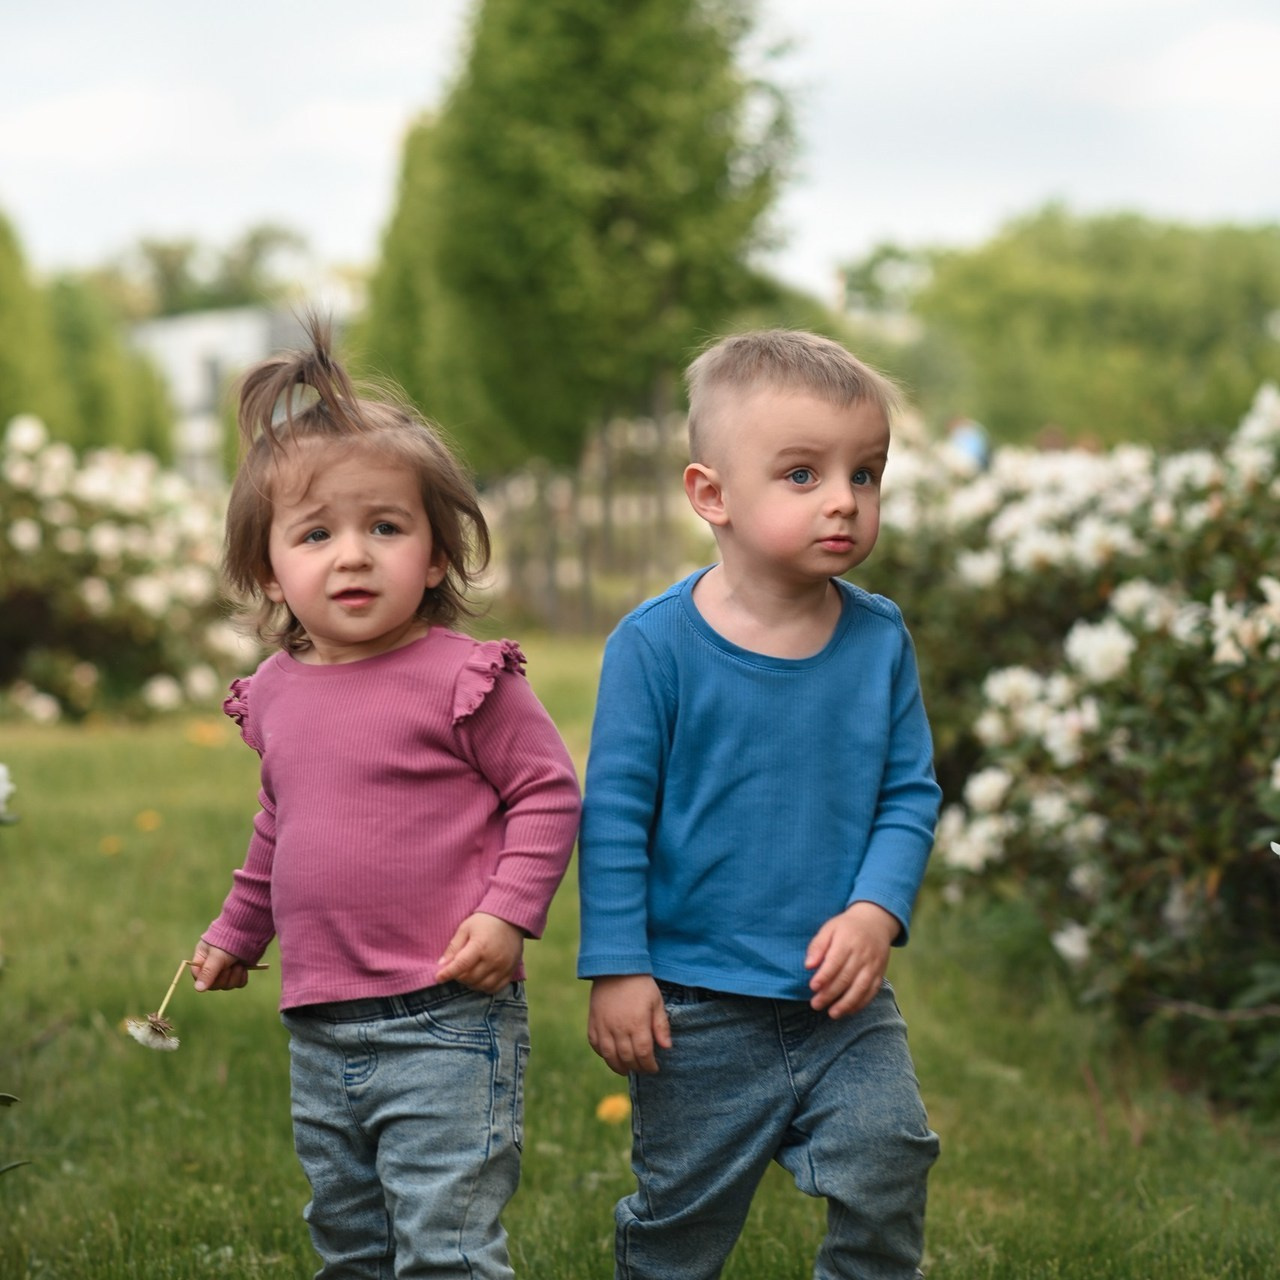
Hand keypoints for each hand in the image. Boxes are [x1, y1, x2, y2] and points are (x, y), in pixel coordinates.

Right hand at [192, 940, 251, 991]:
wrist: (249, 930)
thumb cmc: (229, 940)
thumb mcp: (217, 956)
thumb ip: (208, 972)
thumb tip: (198, 989)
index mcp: (202, 959)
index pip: (198, 978)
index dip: (207, 980)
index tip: (217, 973)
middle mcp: (212, 965)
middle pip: (214, 985)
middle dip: (224, 978)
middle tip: (230, 966)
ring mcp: (226, 969)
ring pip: (227, 985)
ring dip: (234, 977)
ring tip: (238, 965)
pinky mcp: (238, 970)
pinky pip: (238, 983)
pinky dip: (241, 978)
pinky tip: (243, 968)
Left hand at [437, 913, 523, 991]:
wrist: (511, 918)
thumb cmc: (485, 921)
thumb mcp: (466, 928)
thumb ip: (454, 947)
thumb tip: (441, 964)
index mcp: (480, 946)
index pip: (461, 966)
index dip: (447, 973)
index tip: (438, 977)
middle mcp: (493, 959)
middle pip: (470, 978)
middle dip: (459, 976)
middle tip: (456, 969)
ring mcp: (504, 967)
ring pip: (481, 986)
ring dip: (471, 983)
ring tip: (468, 973)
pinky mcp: (510, 971)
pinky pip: (495, 988)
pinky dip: (485, 987)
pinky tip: (480, 978)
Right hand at [587, 975, 671, 1075]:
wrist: (616, 967)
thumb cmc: (640, 984)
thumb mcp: (656, 1002)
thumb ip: (661, 1026)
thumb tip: (666, 1047)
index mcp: (637, 1023)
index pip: (643, 1054)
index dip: (649, 1065)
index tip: (654, 1068)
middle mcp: (618, 1028)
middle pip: (627, 1058)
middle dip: (636, 1067)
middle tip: (642, 1069)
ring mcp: (603, 1026)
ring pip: (609, 1055)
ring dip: (618, 1067)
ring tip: (627, 1069)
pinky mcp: (593, 1022)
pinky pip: (595, 1045)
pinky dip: (603, 1054)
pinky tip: (611, 1056)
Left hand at [804, 901, 900, 1018]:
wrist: (876, 922)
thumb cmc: (847, 927)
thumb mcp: (829, 928)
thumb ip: (818, 946)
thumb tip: (808, 965)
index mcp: (847, 941)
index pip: (835, 962)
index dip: (824, 976)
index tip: (813, 987)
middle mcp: (862, 955)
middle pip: (846, 978)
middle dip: (830, 994)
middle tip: (815, 1004)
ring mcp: (873, 965)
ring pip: (860, 988)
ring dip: (846, 1004)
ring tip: (832, 1014)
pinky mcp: (880, 973)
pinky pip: (872, 991)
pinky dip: (861, 1003)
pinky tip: (849, 1011)